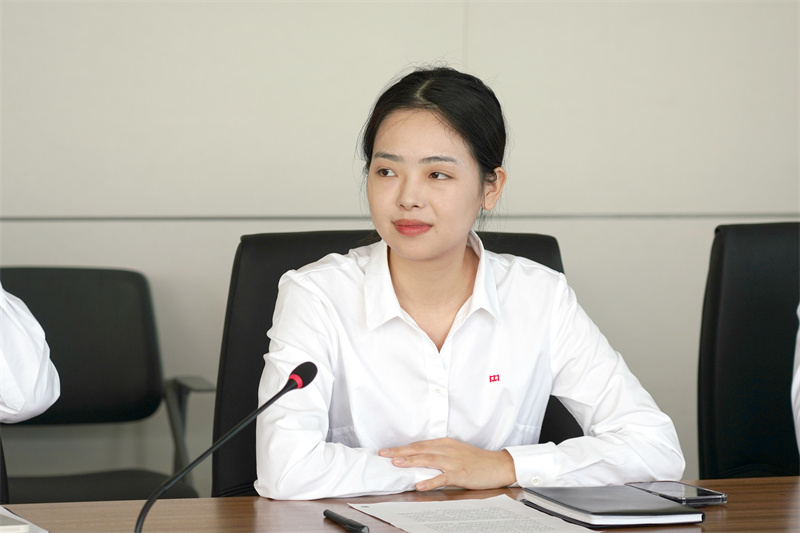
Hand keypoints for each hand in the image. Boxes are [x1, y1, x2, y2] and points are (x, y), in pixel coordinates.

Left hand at [379, 437, 516, 490]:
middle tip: (384, 454)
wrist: (498, 465)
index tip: (387, 450)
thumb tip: (420, 458)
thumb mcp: (456, 451)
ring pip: (428, 460)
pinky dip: (430, 481)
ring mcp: (454, 462)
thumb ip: (439, 453)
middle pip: (420, 449)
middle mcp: (447, 450)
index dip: (402, 447)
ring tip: (396, 463)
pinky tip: (420, 484)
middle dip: (400, 451)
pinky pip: (443, 477)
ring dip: (411, 461)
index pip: (419, 444)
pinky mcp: (460, 474)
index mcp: (445, 443)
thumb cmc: (477, 460)